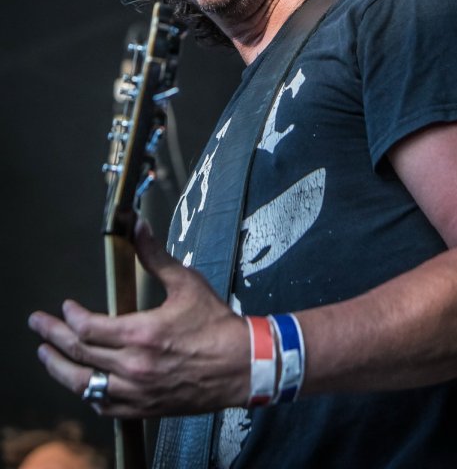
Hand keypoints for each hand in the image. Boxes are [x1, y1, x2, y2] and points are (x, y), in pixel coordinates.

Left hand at [28, 220, 249, 417]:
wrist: (242, 365)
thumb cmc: (215, 323)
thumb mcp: (186, 283)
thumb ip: (155, 256)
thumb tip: (137, 226)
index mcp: (142, 334)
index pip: (88, 328)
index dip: (70, 316)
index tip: (66, 306)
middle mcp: (134, 366)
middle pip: (78, 354)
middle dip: (52, 337)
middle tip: (37, 325)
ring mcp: (137, 391)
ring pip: (85, 384)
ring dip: (60, 368)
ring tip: (46, 355)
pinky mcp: (145, 407)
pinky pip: (105, 405)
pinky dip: (88, 392)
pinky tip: (82, 382)